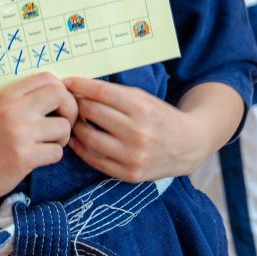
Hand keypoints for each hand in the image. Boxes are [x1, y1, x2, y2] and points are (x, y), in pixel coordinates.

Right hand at [0, 73, 76, 203]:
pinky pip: (57, 152)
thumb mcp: (2, 110)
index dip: (63, 91)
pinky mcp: (23, 156)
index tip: (59, 107)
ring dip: (62, 139)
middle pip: (61, 95)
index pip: (48, 78)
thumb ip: (28, 100)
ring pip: (64, 127)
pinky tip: (38, 158)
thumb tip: (66, 93)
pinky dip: (53, 157)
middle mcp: (14, 110)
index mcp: (9, 95)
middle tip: (62, 125)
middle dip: (71, 111)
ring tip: (46, 144)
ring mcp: (19, 133)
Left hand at [66, 76, 205, 181]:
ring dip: (75, 127)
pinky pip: (94, 160)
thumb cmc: (162, 117)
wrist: (189, 145)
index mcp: (142, 109)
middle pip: (92, 113)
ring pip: (88, 138)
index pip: (101, 93)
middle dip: (76, 104)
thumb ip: (115, 94)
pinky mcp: (129, 173)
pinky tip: (78, 139)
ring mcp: (133, 156)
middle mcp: (138, 132)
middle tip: (69, 101)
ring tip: (72, 121)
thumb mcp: (145, 98)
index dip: (80, 85)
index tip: (67, 82)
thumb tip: (79, 88)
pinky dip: (81, 148)